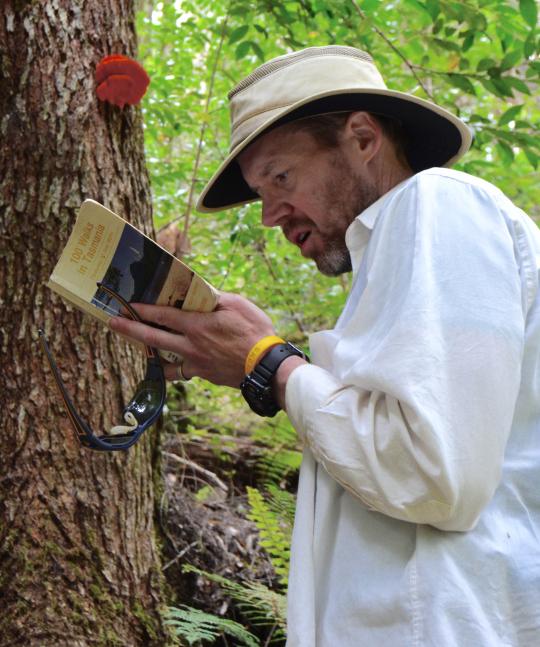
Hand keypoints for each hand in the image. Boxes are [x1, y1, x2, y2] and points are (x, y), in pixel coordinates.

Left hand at [109, 292, 275, 387]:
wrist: (265, 365)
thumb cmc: (254, 331)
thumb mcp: (237, 305)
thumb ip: (215, 298)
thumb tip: (201, 291)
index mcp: (196, 325)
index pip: (162, 315)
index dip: (143, 309)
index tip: (127, 305)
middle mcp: (190, 345)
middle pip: (153, 338)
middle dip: (130, 329)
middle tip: (113, 323)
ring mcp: (195, 363)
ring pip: (164, 361)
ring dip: (149, 354)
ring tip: (140, 349)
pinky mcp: (203, 375)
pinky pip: (182, 373)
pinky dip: (174, 370)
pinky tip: (172, 366)